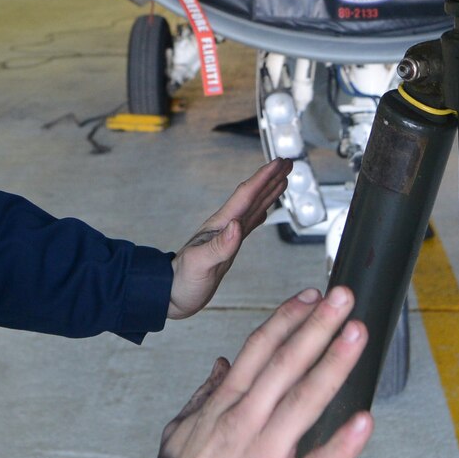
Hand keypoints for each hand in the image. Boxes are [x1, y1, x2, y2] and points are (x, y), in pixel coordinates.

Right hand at [158, 287, 371, 457]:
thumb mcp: (179, 430)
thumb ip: (205, 395)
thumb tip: (223, 364)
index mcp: (225, 406)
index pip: (260, 351)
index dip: (288, 320)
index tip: (312, 296)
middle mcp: (247, 422)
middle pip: (286, 364)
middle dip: (317, 327)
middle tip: (345, 297)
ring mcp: (265, 457)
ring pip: (304, 402)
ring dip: (332, 365)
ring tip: (357, 334)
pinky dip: (340, 446)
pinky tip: (365, 423)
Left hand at [168, 159, 288, 319]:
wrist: (171, 294)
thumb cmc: (182, 281)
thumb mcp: (200, 263)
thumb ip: (219, 246)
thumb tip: (237, 226)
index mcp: (220, 226)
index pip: (245, 196)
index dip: (263, 178)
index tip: (278, 163)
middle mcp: (226, 226)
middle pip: (252, 196)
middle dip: (270, 178)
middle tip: (287, 163)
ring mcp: (228, 236)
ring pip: (253, 207)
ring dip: (268, 192)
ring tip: (282, 179)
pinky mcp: (229, 247)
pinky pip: (250, 224)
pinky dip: (260, 214)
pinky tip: (265, 210)